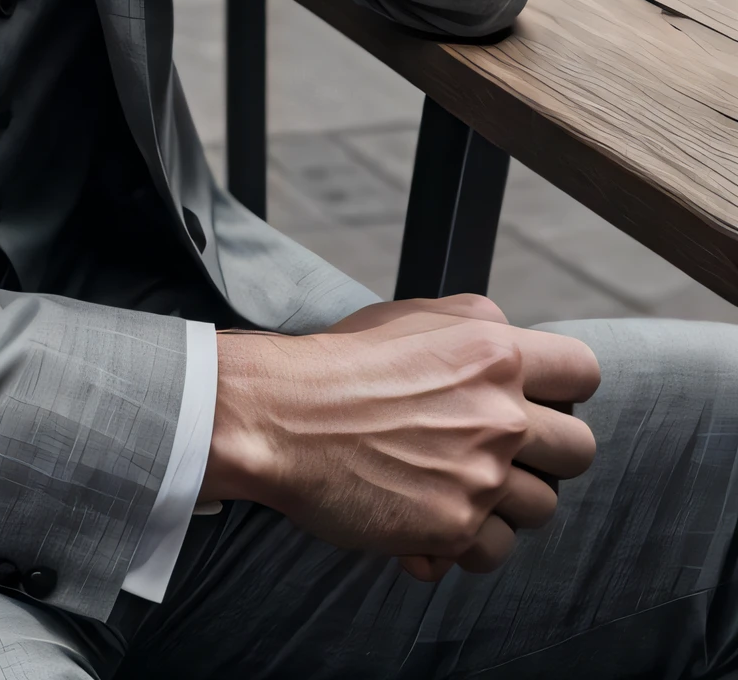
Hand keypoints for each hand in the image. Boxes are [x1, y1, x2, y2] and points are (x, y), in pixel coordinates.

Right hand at [204, 293, 598, 580]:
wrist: (282, 416)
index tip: (540, 401)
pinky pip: (495, 550)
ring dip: (506, 503)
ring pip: (542, 508)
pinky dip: (471, 545)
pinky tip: (437, 523)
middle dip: (547, 455)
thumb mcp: (415, 314)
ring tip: (461, 489)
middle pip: (580, 451)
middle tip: (503, 453)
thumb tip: (512, 346)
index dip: (564, 389)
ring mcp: (482, 475)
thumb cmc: (340, 362)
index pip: (584, 372)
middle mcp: (500, 413)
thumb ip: (478, 327)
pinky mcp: (455, 527)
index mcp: (495, 351)